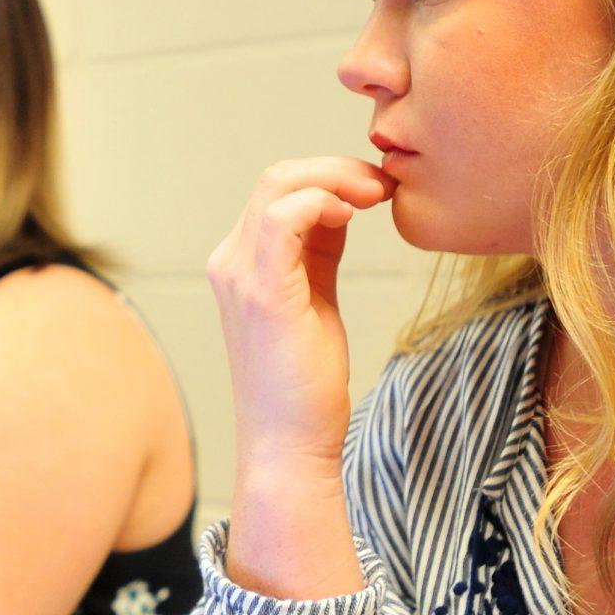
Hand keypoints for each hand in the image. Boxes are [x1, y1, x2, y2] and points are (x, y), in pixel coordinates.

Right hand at [207, 158, 390, 484]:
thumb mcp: (316, 300)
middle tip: (384, 186)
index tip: (377, 190)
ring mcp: (240, 276)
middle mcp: (230, 263)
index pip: (278, 190)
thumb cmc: (305, 384)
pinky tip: (353, 215)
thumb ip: (319, 252)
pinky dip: (322, 201)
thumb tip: (341, 206)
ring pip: (278, 185)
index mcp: (241, 263)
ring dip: (335, 178)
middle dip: (338, 169)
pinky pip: (282, 218)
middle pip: (277, 177)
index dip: (330, 177)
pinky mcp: (262, 293)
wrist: (290, 445)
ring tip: (376, 194)